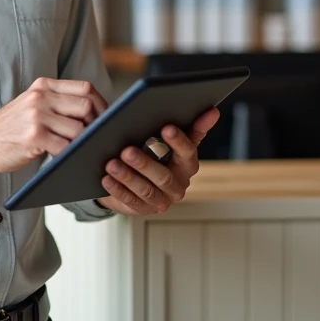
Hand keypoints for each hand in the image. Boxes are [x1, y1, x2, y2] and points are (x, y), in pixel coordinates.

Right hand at [0, 77, 106, 173]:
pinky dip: (70, 155)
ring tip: (80, 151)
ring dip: (83, 143)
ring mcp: (36, 115)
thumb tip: (93, 113)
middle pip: (86, 106)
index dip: (101, 105)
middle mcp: (41, 96)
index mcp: (43, 86)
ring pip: (78, 128)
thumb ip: (56, 103)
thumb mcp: (31, 105)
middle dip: (96, 125)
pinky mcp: (33, 136)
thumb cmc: (8, 129)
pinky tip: (66, 159)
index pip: (85, 88)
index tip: (106, 120)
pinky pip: (64, 147)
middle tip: (96, 139)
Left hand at [96, 108, 219, 215]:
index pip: (188, 153)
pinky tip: (106, 178)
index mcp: (188, 165)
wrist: (140, 180)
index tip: (166, 128)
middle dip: (144, 163)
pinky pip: (130, 201)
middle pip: (163, 176)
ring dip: (128, 177)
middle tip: (127, 150)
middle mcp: (178, 185)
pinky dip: (118, 189)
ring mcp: (161, 200)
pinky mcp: (143, 209)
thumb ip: (193, 126)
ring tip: (112, 163)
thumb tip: (213, 111)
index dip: (178, 141)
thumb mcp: (172, 139)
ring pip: (145, 190)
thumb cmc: (157, 152)